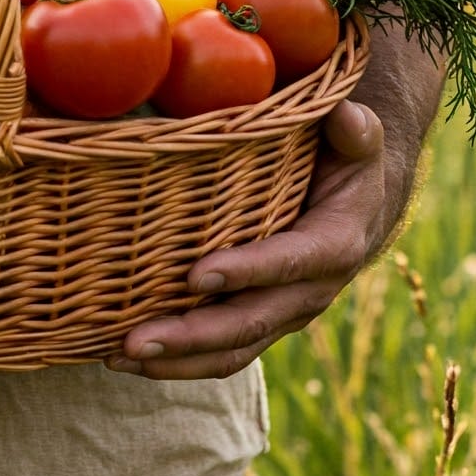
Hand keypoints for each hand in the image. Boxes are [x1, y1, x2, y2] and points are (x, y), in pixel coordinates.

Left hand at [107, 99, 390, 380]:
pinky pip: (219, 353)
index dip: (246, 271)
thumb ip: (356, 130)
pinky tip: (124, 358)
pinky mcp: (259, 324)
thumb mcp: (358, 141)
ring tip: (117, 357)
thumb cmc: (346, 162)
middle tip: (134, 340)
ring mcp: (281, 315)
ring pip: (230, 351)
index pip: (288, 263)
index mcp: (333, 246)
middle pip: (249, 322)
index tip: (195, 275)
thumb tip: (346, 115)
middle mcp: (308, 292)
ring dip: (174, 360)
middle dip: (192, 336)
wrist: (358, 209)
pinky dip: (175, 361)